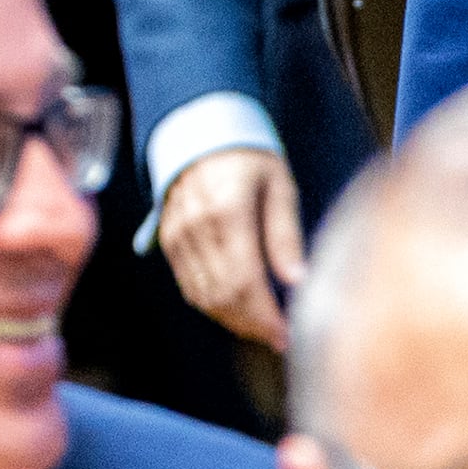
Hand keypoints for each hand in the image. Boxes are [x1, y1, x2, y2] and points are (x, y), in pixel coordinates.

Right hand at [158, 149, 301, 350]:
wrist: (201, 132)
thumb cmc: (250, 158)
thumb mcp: (279, 186)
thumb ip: (285, 234)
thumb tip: (297, 281)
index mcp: (228, 212)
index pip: (245, 281)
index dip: (265, 316)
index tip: (287, 333)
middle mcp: (197, 227)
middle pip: (223, 296)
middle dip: (252, 325)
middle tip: (279, 337)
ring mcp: (178, 236)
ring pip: (204, 297)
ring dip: (233, 320)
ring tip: (262, 327)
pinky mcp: (169, 242)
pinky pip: (189, 287)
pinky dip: (213, 305)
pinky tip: (238, 310)